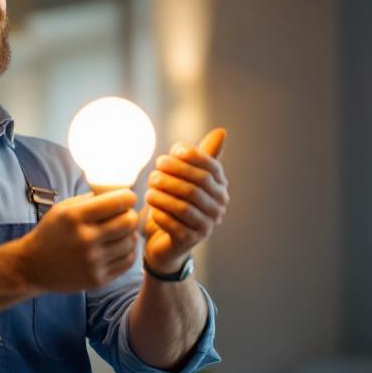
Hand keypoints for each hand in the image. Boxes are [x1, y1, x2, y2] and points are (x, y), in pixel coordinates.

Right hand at [15, 189, 139, 292]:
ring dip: (129, 235)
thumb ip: (90, 200)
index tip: (126, 199)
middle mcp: (85, 239)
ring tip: (120, 233)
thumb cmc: (51, 233)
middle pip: (129, 222)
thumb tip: (120, 195)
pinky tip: (118, 247)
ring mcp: (92, 262)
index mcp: (75, 217)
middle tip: (126, 216)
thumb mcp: (63, 209)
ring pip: (130, 242)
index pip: (118, 202)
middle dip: (131, 216)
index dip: (128, 197)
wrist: (33, 267)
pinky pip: (127, 261)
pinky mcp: (97, 279)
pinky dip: (128, 252)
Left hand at [142, 128, 228, 273]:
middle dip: (173, 175)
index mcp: (220, 188)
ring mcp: (206, 226)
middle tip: (154, 171)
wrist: (165, 240)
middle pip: (196, 185)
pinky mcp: (189, 241)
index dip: (192, 156)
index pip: (211, 167)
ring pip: (183, 206)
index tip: (171, 152)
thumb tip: (222, 131)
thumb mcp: (186, 176)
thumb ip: (198, 156)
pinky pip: (173, 224)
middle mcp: (218, 207)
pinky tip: (151, 208)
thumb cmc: (175, 201)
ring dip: (163, 195)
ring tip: (149, 189)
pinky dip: (160, 214)